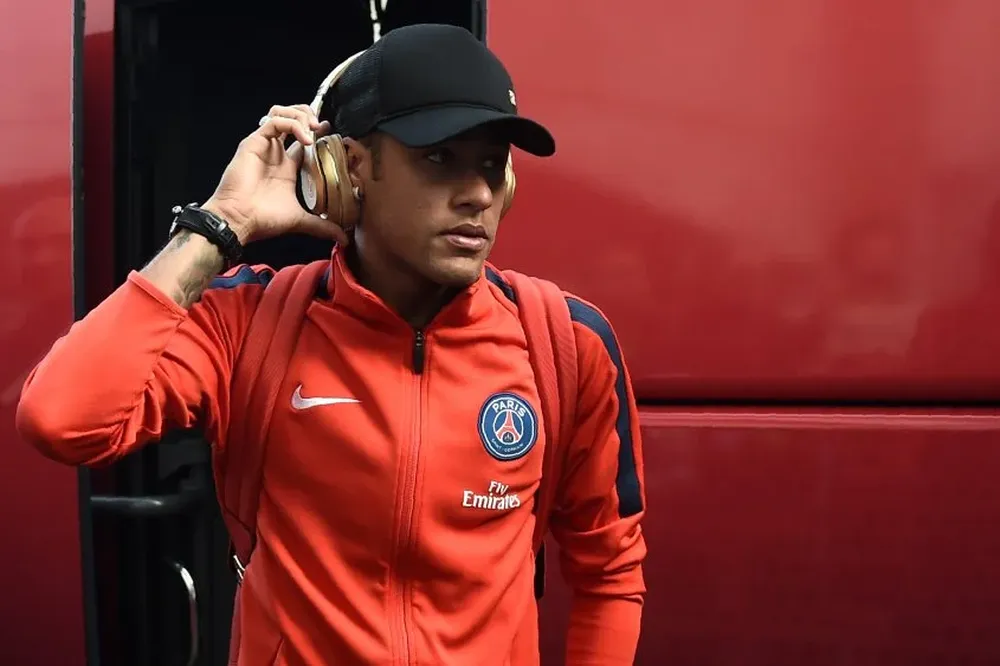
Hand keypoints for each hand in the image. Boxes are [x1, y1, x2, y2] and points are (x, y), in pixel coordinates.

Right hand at [201, 104, 348, 245]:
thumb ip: (322, 226)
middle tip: (322, 127)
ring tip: (314, 128)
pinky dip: (293, 125)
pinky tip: (306, 140)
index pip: (302, 140)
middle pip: (290, 118)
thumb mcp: (301, 220)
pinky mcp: (254, 142)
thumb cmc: (263, 219)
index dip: (317, 134)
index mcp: (286, 166)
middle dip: (308, 116)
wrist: (239, 221)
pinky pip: (274, 121)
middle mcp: (275, 152)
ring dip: (300, 115)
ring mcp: (264, 145)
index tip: (331, 134)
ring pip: (280, 113)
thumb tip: (343, 238)